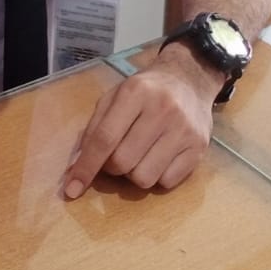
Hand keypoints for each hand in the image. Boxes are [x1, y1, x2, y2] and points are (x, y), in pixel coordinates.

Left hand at [61, 45, 223, 198]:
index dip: (86, 167)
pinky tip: (160, 157)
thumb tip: (77, 167)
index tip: (71, 189)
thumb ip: (94, 128)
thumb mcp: (114, 97)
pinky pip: (167, 182)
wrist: (190, 79)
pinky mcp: (199, 147)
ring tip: (141, 155)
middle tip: (118, 154)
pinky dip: (157, 176)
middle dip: (112, 167)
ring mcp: (184, 130)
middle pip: (123, 162)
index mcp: (135, 93)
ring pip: (144, 178)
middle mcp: (162, 110)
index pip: (104, 139)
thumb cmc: (145, 91)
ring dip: (135, 174)